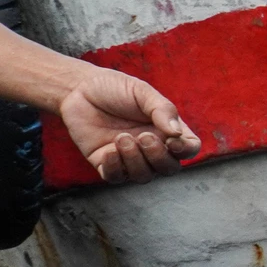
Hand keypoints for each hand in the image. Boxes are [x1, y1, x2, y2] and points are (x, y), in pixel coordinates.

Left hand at [55, 65, 200, 184]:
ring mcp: (129, 158)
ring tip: (121, 137)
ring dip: (135, 160)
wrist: (78, 89)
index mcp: (167, 130)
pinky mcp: (106, 163)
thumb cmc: (115, 88)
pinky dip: (115, 167)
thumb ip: (163, 110)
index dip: (186, 151)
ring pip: (144, 176)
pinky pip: (116, 177)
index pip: (188, 149)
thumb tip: (176, 134)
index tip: (173, 141)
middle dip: (158, 157)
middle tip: (143, 136)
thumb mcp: (143, 92)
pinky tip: (109, 150)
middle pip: (168, 168)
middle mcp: (152, 147)